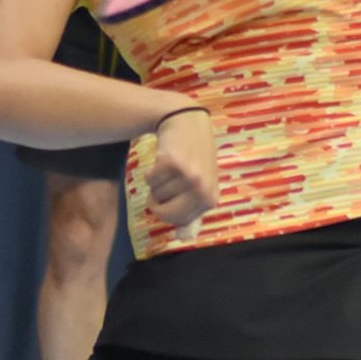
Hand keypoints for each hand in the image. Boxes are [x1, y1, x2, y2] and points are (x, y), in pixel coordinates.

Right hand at [148, 107, 217, 228]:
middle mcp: (202, 190)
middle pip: (165, 213)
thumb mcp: (201, 184)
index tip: (171, 197)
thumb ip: (193, 211)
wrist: (188, 122)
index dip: (167, 211)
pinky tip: (163, 159)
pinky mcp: (172, 164)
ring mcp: (188, 176)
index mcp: (210, 199)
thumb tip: (185, 237)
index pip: (178, 221)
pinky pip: (150, 179)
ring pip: (156, 194)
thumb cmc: (194, 156)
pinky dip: (150, 171)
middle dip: (157, 202)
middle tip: (164, 185)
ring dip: (156, 182)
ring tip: (170, 167)